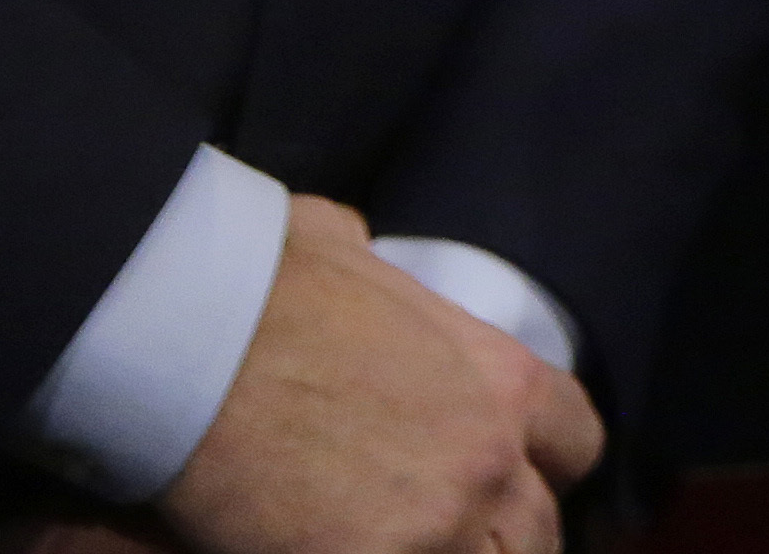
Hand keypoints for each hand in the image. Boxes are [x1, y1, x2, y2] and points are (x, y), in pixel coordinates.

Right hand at [156, 198, 600, 553]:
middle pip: (536, 530)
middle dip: (499, 534)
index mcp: (499, 380)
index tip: (506, 476)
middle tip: (450, 530)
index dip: (541, 466)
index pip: (574, 442)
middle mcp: (487, 459)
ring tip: (404, 545)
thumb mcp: (340, 246)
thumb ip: (370, 268)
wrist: (194, 334)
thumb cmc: (258, 281)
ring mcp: (436, 524)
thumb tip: (347, 245)